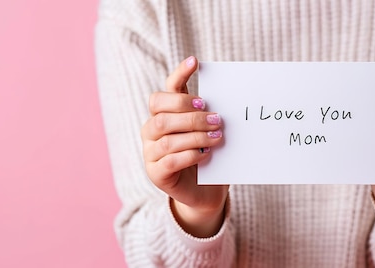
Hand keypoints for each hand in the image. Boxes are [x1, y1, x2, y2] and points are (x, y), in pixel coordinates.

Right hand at [141, 56, 227, 236]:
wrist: (206, 191)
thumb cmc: (209, 156)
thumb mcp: (210, 133)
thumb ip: (209, 117)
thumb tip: (224, 101)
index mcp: (164, 114)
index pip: (167, 89)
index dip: (179, 74)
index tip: (196, 61)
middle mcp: (151, 130)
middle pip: (162, 114)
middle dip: (190, 114)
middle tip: (216, 118)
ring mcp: (150, 152)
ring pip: (166, 138)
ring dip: (195, 136)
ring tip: (217, 136)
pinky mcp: (156, 173)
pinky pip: (170, 160)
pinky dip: (190, 155)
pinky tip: (205, 155)